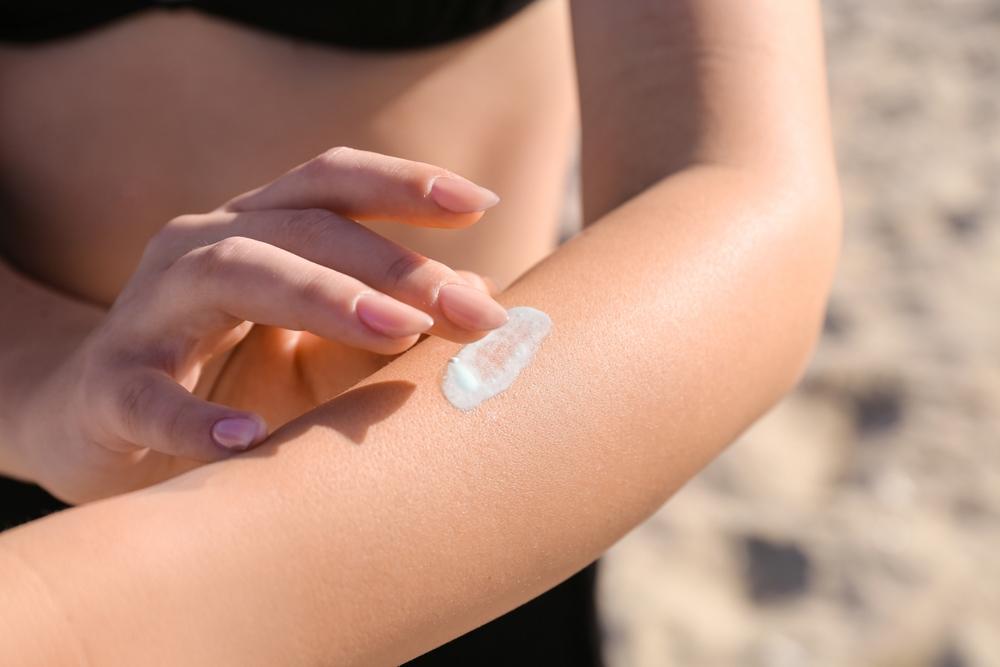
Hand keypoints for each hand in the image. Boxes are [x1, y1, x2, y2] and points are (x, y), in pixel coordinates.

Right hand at [17, 147, 507, 502]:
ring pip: (233, 273)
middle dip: (394, 263)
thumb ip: (387, 317)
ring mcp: (149, 312)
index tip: (480, 203)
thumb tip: (481, 292)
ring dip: (323, 297)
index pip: (330, 184)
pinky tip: (247, 438)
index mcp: (254, 231)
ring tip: (401, 333)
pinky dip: (194, 415)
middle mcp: (201, 250)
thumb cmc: (226, 376)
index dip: (402, 183)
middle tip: (472, 310)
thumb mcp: (314, 342)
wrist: (98, 423)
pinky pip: (146, 396)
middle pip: (303, 226)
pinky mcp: (110, 386)